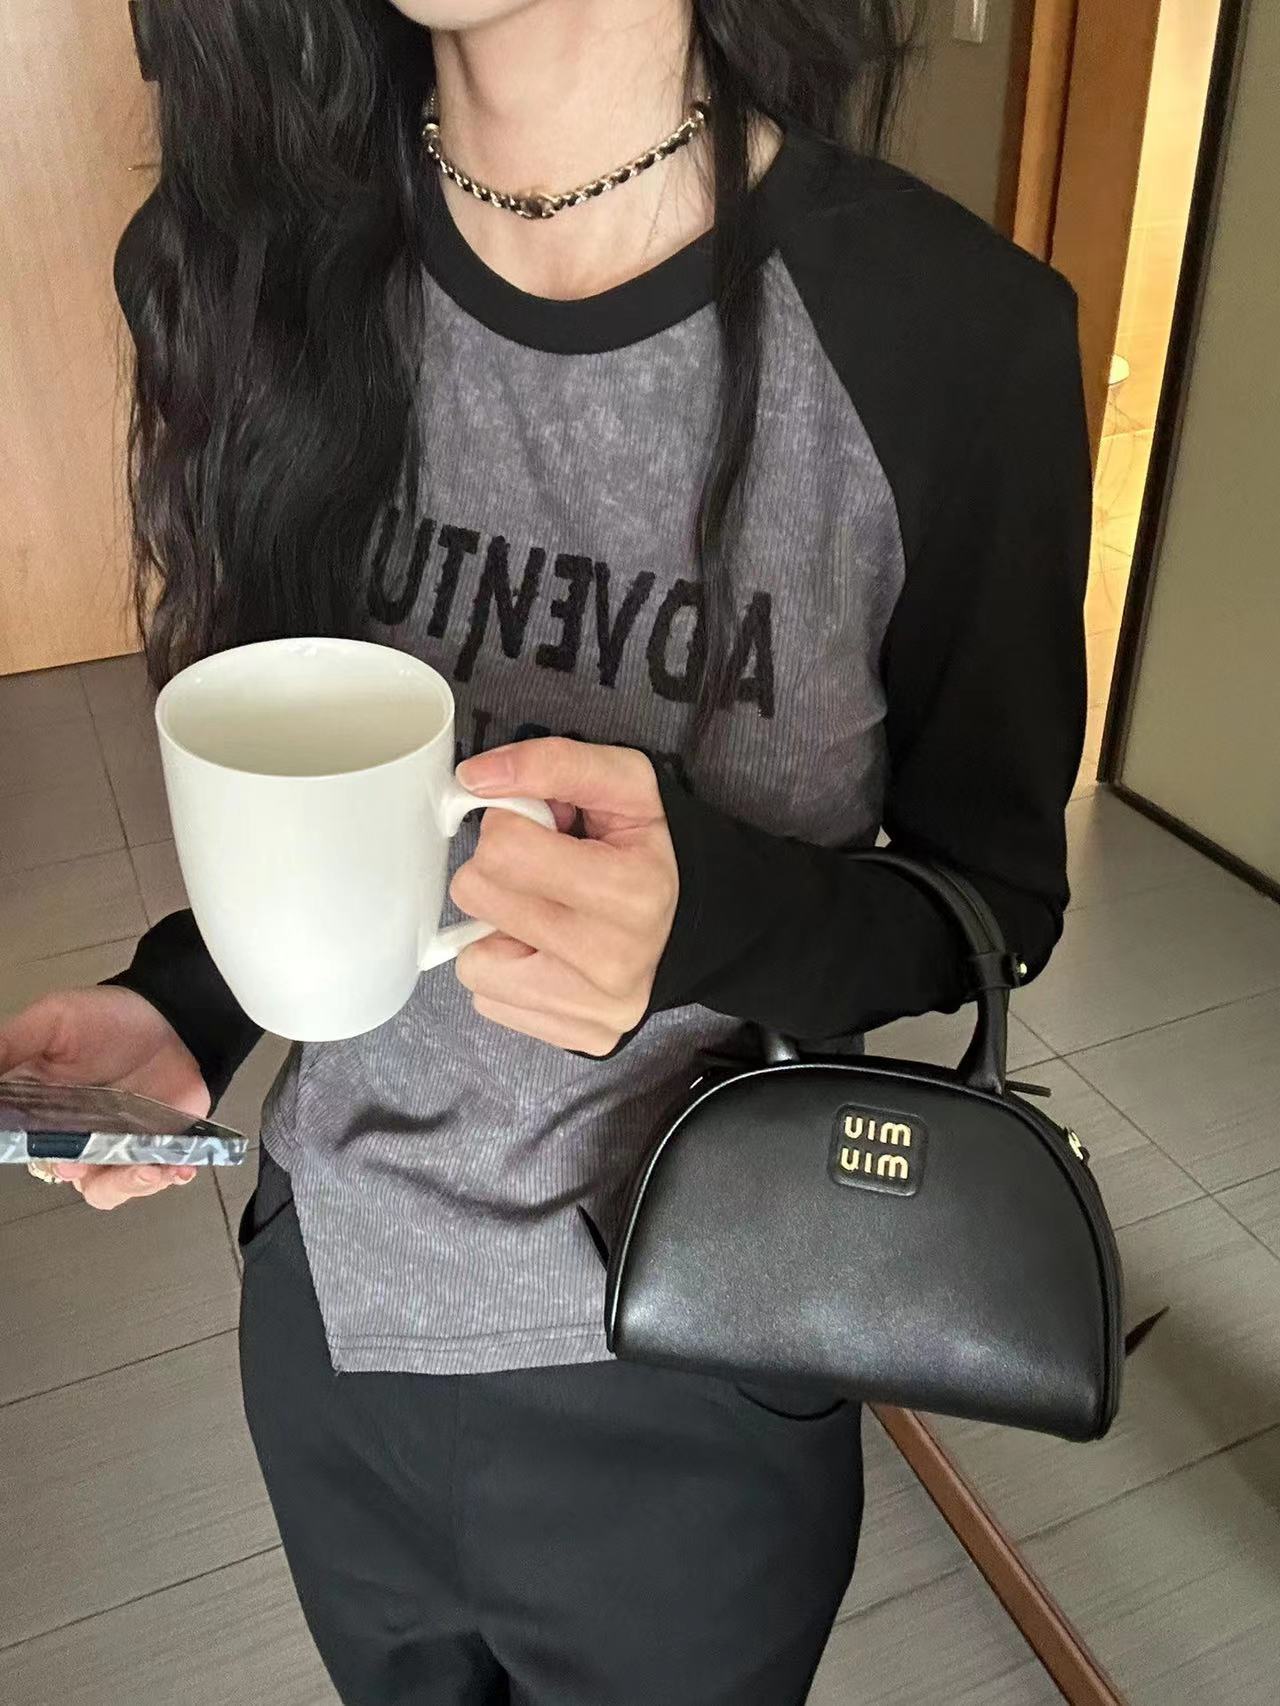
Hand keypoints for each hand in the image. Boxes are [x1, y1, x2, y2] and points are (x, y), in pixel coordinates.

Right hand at [0, 986, 209, 1209]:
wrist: (173, 1016)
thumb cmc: (108, 1018)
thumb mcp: (52, 1021)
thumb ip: (10, 1046)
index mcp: (38, 1109)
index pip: (18, 1142)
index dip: (25, 1149)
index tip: (39, 1146)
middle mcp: (72, 1136)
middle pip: (60, 1172)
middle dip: (75, 1171)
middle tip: (82, 1160)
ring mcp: (112, 1146)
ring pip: (104, 1189)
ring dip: (124, 1184)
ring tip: (144, 1168)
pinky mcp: (152, 1149)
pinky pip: (150, 1180)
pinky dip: (163, 1178)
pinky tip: (175, 1166)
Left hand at [450, 738, 678, 1055]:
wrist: (701, 924)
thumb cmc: (655, 851)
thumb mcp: (626, 786)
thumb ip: (553, 765)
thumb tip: (474, 778)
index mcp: (631, 892)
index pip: (503, 849)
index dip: (509, 824)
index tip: (539, 828)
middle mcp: (614, 961)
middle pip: (478, 897)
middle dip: (496, 871)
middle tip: (538, 869)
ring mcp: (596, 1008)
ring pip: (473, 962)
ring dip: (496, 930)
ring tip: (543, 914)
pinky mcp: (580, 1039)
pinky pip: (490, 1000)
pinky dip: (508, 971)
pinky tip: (546, 952)